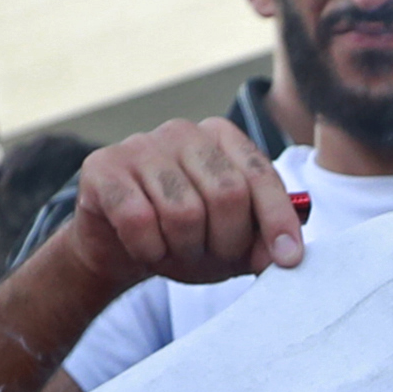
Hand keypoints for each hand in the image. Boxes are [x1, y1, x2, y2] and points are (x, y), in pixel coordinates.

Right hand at [64, 118, 306, 289]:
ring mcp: (140, 145)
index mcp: (222, 137)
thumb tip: (286, 254)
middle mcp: (183, 132)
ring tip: (175, 251)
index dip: (277, 221)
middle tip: (211, 258)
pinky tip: (145, 247)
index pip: (260, 176)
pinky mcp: (103, 167)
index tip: (289, 259)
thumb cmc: (184, 238)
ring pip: (183, 212)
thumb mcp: (233, 244)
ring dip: (183, 250)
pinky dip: (148, 249)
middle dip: (225, 242)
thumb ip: (263, 242)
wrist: (119, 247)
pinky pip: (139, 220)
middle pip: (227, 194)